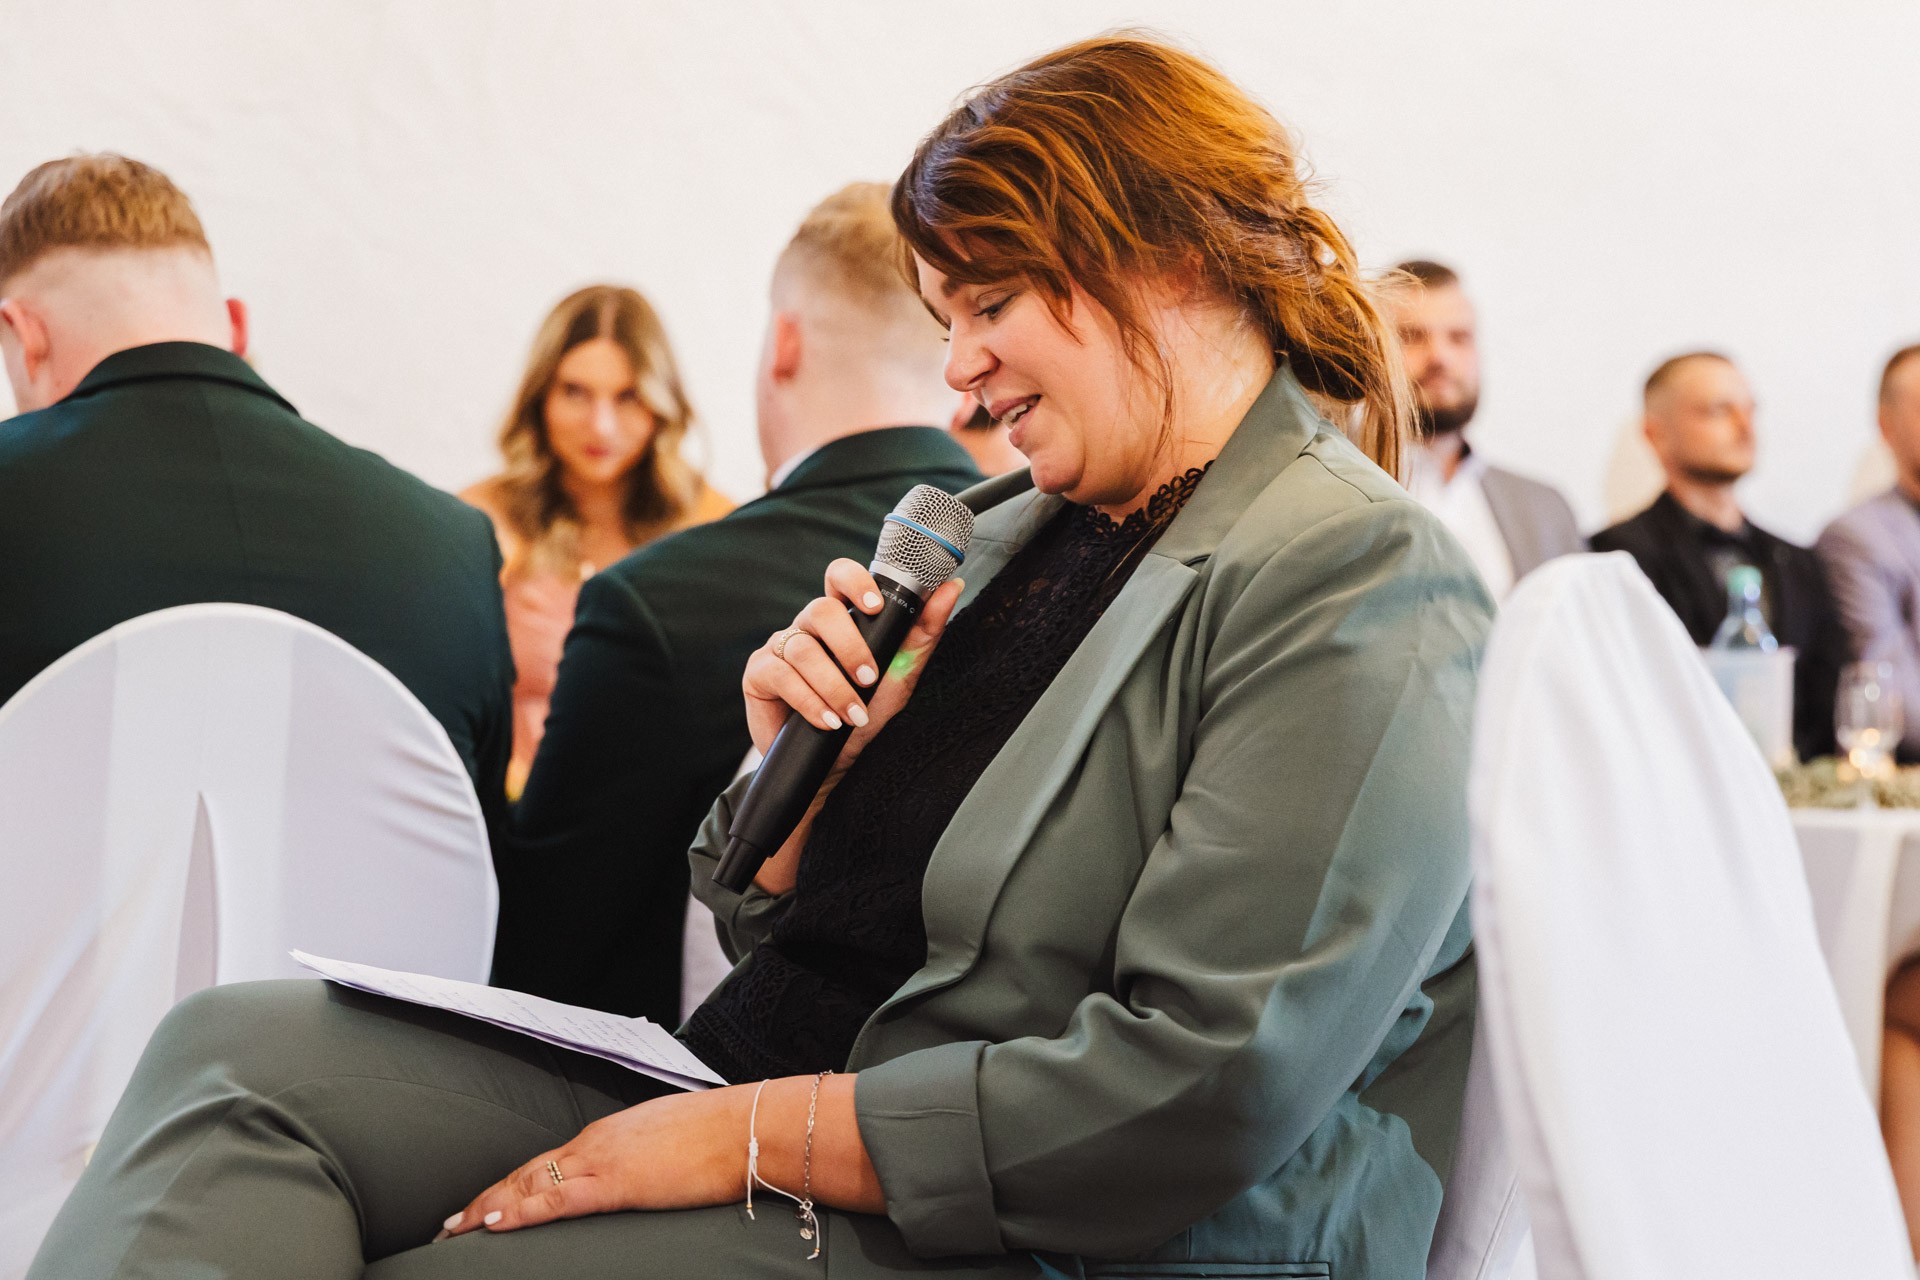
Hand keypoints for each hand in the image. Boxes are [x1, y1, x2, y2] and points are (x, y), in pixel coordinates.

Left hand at [436, 1075, 881, 1239]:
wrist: (751, 1127)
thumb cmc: (725, 1136)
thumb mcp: (674, 1144)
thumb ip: (647, 1158)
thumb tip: (644, 1174)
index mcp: (611, 1134)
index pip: (548, 1163)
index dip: (511, 1186)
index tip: (483, 1205)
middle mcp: (598, 1142)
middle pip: (528, 1174)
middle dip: (487, 1200)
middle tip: (451, 1225)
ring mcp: (605, 1161)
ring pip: (532, 1186)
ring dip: (490, 1208)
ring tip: (456, 1231)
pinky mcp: (619, 1183)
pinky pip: (559, 1200)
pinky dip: (523, 1212)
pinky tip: (496, 1223)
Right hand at [740, 559, 962, 892]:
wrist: (830, 767)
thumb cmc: (864, 717)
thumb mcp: (899, 678)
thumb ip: (923, 634)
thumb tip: (951, 588)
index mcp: (841, 619)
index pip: (840, 576)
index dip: (854, 581)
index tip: (876, 606)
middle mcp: (808, 627)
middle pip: (821, 609)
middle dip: (850, 646)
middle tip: (869, 678)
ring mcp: (781, 647)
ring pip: (802, 648)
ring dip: (833, 685)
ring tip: (852, 714)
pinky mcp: (758, 673)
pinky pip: (780, 675)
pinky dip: (809, 701)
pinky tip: (827, 721)